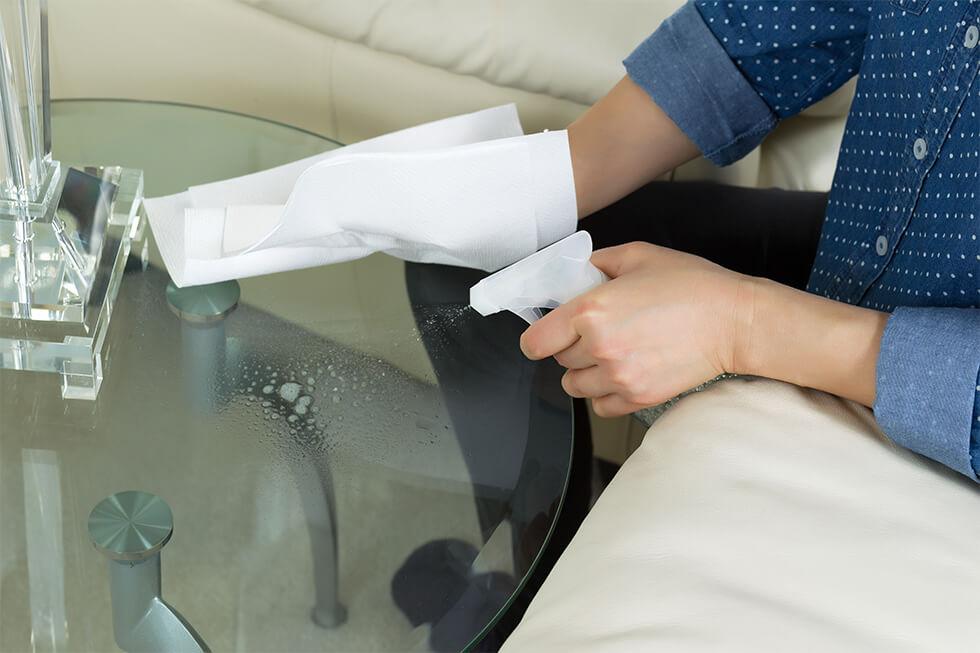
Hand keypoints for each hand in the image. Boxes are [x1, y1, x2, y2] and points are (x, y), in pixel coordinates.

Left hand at [520, 242, 751, 416]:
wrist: (735, 321)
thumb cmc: (692, 285)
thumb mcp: (638, 256)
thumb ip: (597, 263)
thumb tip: (574, 273)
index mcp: (591, 310)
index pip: (536, 341)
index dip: (540, 336)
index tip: (549, 332)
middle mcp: (599, 347)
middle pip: (558, 361)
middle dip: (570, 347)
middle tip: (597, 332)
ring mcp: (619, 377)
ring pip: (575, 387)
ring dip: (584, 372)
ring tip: (610, 354)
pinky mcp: (638, 398)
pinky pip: (600, 406)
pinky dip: (604, 394)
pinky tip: (622, 373)